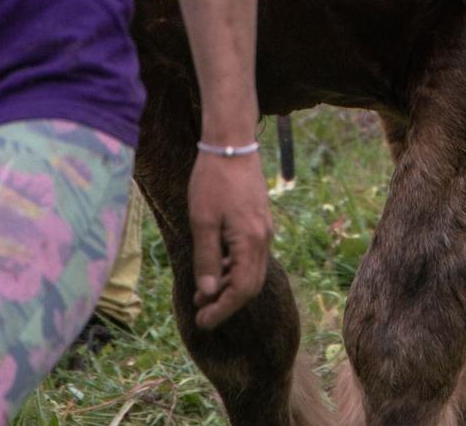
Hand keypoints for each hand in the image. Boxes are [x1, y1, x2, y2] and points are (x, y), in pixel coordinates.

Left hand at [187, 152, 271, 329]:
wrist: (232, 144)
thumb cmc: (213, 180)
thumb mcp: (202, 221)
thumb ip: (206, 258)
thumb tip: (208, 293)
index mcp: (250, 242)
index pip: (241, 290)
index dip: (222, 310)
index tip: (201, 322)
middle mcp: (263, 240)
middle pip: (250, 285)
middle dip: (226, 303)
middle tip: (201, 313)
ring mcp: (264, 231)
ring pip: (251, 271)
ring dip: (228, 286)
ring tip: (202, 292)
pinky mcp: (259, 222)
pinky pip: (250, 256)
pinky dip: (233, 269)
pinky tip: (215, 266)